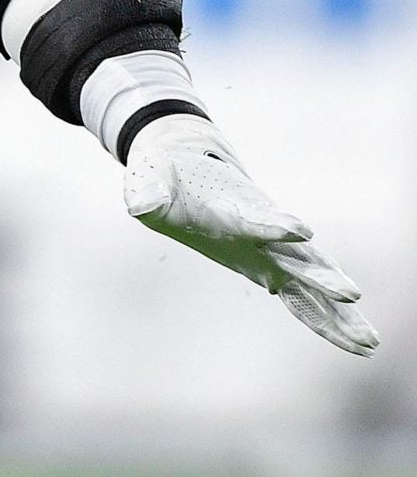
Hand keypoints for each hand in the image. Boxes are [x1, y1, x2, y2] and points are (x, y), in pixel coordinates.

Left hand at [124, 113, 377, 355]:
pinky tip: (356, 344)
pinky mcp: (271, 267)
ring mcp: (272, 251)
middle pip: (298, 255)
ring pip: (312, 282)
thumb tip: (140, 204)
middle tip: (351, 293)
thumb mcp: (147, 180)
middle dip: (322, 275)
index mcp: (232, 207)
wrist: (184, 166)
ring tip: (369, 339)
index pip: (257, 217)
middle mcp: (262, 231)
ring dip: (338, 310)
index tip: (300, 229)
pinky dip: (327, 318)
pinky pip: (303, 299)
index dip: (275, 223)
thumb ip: (146, 191)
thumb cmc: (164, 175)